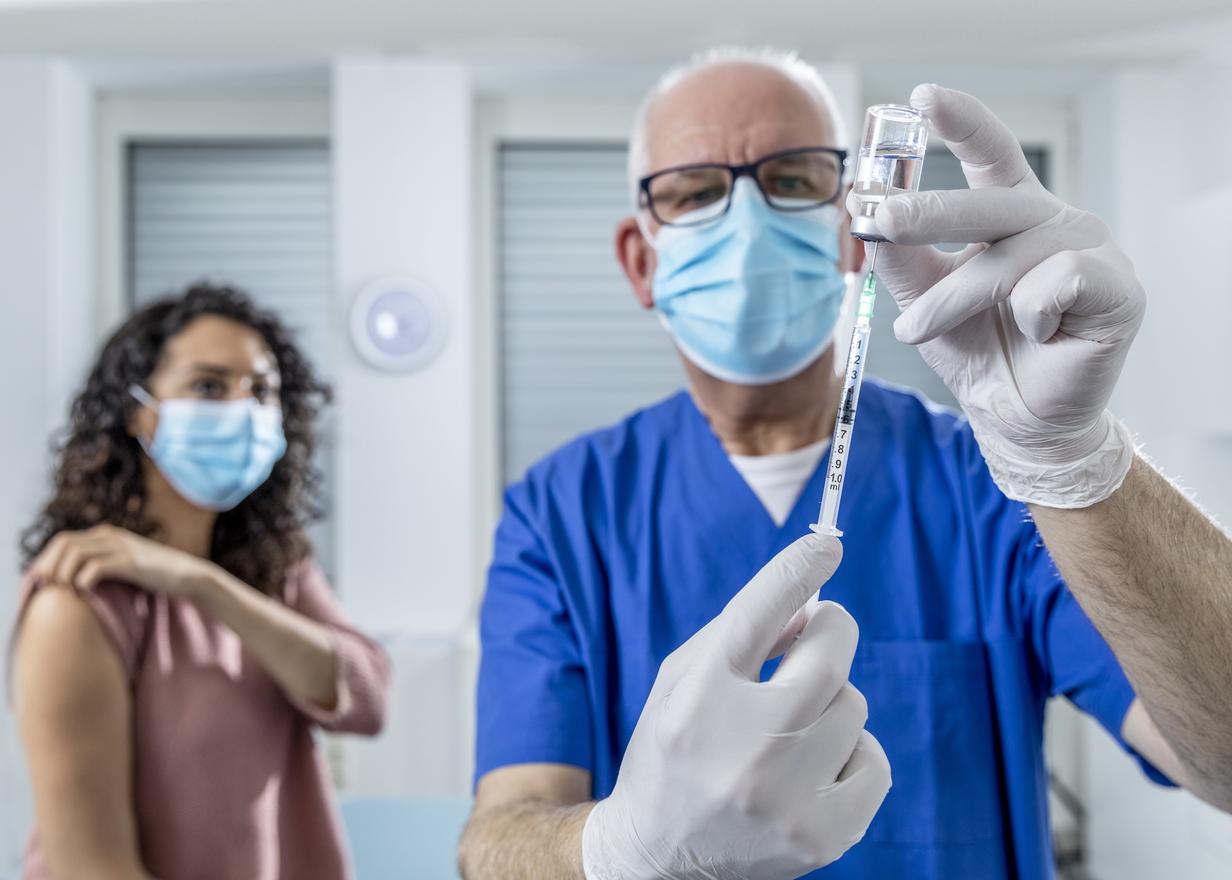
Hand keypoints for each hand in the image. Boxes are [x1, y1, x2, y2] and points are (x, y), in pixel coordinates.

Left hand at [30, 525, 213, 599]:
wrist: (186, 574)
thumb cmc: (152, 574)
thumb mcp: (122, 561)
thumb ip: (100, 561)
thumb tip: (68, 577)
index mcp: (104, 534)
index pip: (61, 540)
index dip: (46, 559)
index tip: (44, 582)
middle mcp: (110, 536)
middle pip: (63, 543)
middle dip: (50, 566)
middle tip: (50, 588)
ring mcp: (121, 547)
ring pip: (75, 554)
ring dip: (64, 574)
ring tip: (68, 590)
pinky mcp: (131, 562)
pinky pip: (96, 567)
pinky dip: (84, 580)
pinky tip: (86, 591)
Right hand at [582, 534, 890, 879]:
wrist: (657, 857)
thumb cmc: (671, 751)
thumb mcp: (679, 682)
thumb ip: (738, 634)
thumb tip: (810, 607)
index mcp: (698, 702)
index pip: (757, 616)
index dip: (796, 570)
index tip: (825, 544)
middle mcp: (744, 749)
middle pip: (829, 656)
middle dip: (831, 630)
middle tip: (820, 632)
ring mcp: (788, 799)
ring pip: (854, 706)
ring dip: (832, 701)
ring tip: (793, 726)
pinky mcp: (824, 837)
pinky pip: (875, 761)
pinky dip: (852, 752)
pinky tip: (813, 768)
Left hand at [862, 84, 1143, 507]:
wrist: (1014, 418)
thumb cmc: (977, 351)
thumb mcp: (923, 298)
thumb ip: (900, 256)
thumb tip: (863, 211)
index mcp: (1014, 215)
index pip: (992, 155)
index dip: (961, 122)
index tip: (921, 98)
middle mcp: (1057, 222)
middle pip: (992, 200)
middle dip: (927, 211)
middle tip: (878, 220)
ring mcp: (1094, 250)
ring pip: (1011, 253)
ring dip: (955, 296)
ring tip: (923, 328)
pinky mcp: (1120, 288)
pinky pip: (1059, 281)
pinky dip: (1032, 312)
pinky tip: (1039, 334)